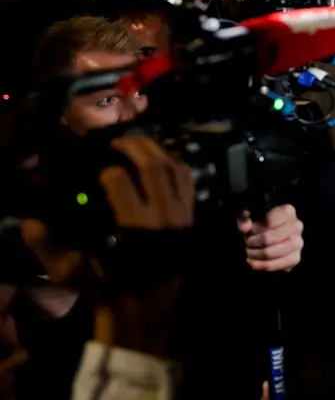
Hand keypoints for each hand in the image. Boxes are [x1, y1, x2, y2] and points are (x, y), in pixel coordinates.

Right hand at [22, 136, 194, 356]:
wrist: (146, 302)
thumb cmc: (108, 284)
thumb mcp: (73, 272)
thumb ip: (50, 248)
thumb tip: (32, 223)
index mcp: (134, 228)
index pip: (120, 182)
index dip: (108, 171)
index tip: (100, 171)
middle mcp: (162, 217)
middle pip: (153, 168)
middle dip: (135, 147)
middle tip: (117, 141)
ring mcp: (181, 215)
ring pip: (174, 169)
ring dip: (156, 151)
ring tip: (137, 144)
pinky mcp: (191, 216)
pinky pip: (188, 181)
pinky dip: (175, 163)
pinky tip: (160, 158)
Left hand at [238, 205, 303, 271]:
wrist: (272, 234)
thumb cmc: (260, 222)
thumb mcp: (250, 215)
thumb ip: (244, 218)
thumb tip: (244, 228)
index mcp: (288, 211)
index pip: (268, 221)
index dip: (255, 228)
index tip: (250, 230)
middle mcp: (297, 226)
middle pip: (268, 239)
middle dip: (253, 243)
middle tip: (247, 243)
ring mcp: (298, 243)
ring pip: (272, 253)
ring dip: (256, 254)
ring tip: (249, 252)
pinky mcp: (296, 258)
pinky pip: (278, 265)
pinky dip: (263, 265)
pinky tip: (254, 262)